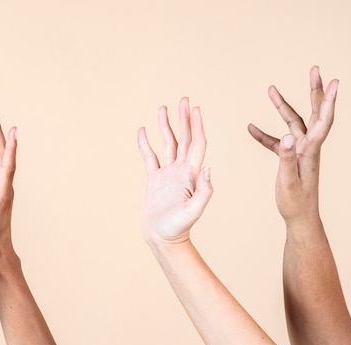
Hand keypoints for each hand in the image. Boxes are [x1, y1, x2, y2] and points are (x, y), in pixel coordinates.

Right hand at [138, 98, 212, 247]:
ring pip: (167, 144)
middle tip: (183, 100)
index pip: (196, 144)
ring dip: (165, 126)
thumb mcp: (193, 211)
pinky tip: (142, 132)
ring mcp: (167, 175)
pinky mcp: (154, 180)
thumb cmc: (179, 228)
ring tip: (162, 109)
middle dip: (184, 119)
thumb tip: (207, 168)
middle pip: (183, 138)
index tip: (196, 109)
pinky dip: (145, 144)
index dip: (197, 126)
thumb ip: (203, 191)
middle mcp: (181, 171)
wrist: (163, 238)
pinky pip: (149, 157)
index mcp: (191, 174)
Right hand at [248, 66, 338, 223]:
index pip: (322, 121)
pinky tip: (250, 128)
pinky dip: (264, 134)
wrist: (299, 217)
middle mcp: (308, 147)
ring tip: (271, 91)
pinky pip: (277, 141)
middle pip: (313, 113)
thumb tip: (287, 137)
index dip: (328, 101)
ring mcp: (300, 151)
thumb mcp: (288, 181)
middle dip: (314, 91)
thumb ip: (287, 158)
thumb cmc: (295, 202)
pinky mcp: (291, 158)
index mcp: (310, 151)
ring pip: (293, 123)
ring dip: (283, 107)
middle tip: (315, 70)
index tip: (334, 82)